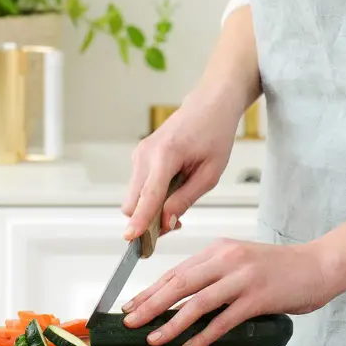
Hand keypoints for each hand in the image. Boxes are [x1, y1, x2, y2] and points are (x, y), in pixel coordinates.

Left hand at [120, 238, 335, 345]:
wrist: (317, 264)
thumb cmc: (280, 268)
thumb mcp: (241, 261)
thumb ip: (216, 273)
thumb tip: (187, 298)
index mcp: (219, 249)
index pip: (177, 270)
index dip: (152, 289)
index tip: (133, 303)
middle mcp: (226, 259)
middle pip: (179, 283)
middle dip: (150, 303)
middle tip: (129, 320)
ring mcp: (241, 277)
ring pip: (197, 302)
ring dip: (171, 322)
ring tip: (153, 338)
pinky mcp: (257, 297)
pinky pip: (224, 319)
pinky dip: (203, 335)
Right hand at [121, 93, 239, 240]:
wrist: (209, 106)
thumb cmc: (214, 135)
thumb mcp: (209, 173)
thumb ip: (185, 199)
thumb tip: (165, 223)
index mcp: (165, 155)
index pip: (148, 196)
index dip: (140, 221)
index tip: (131, 240)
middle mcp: (145, 154)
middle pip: (132, 202)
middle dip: (147, 221)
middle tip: (176, 224)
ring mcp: (140, 153)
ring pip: (133, 196)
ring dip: (149, 209)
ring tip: (179, 204)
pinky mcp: (140, 156)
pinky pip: (139, 186)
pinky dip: (150, 197)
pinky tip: (172, 190)